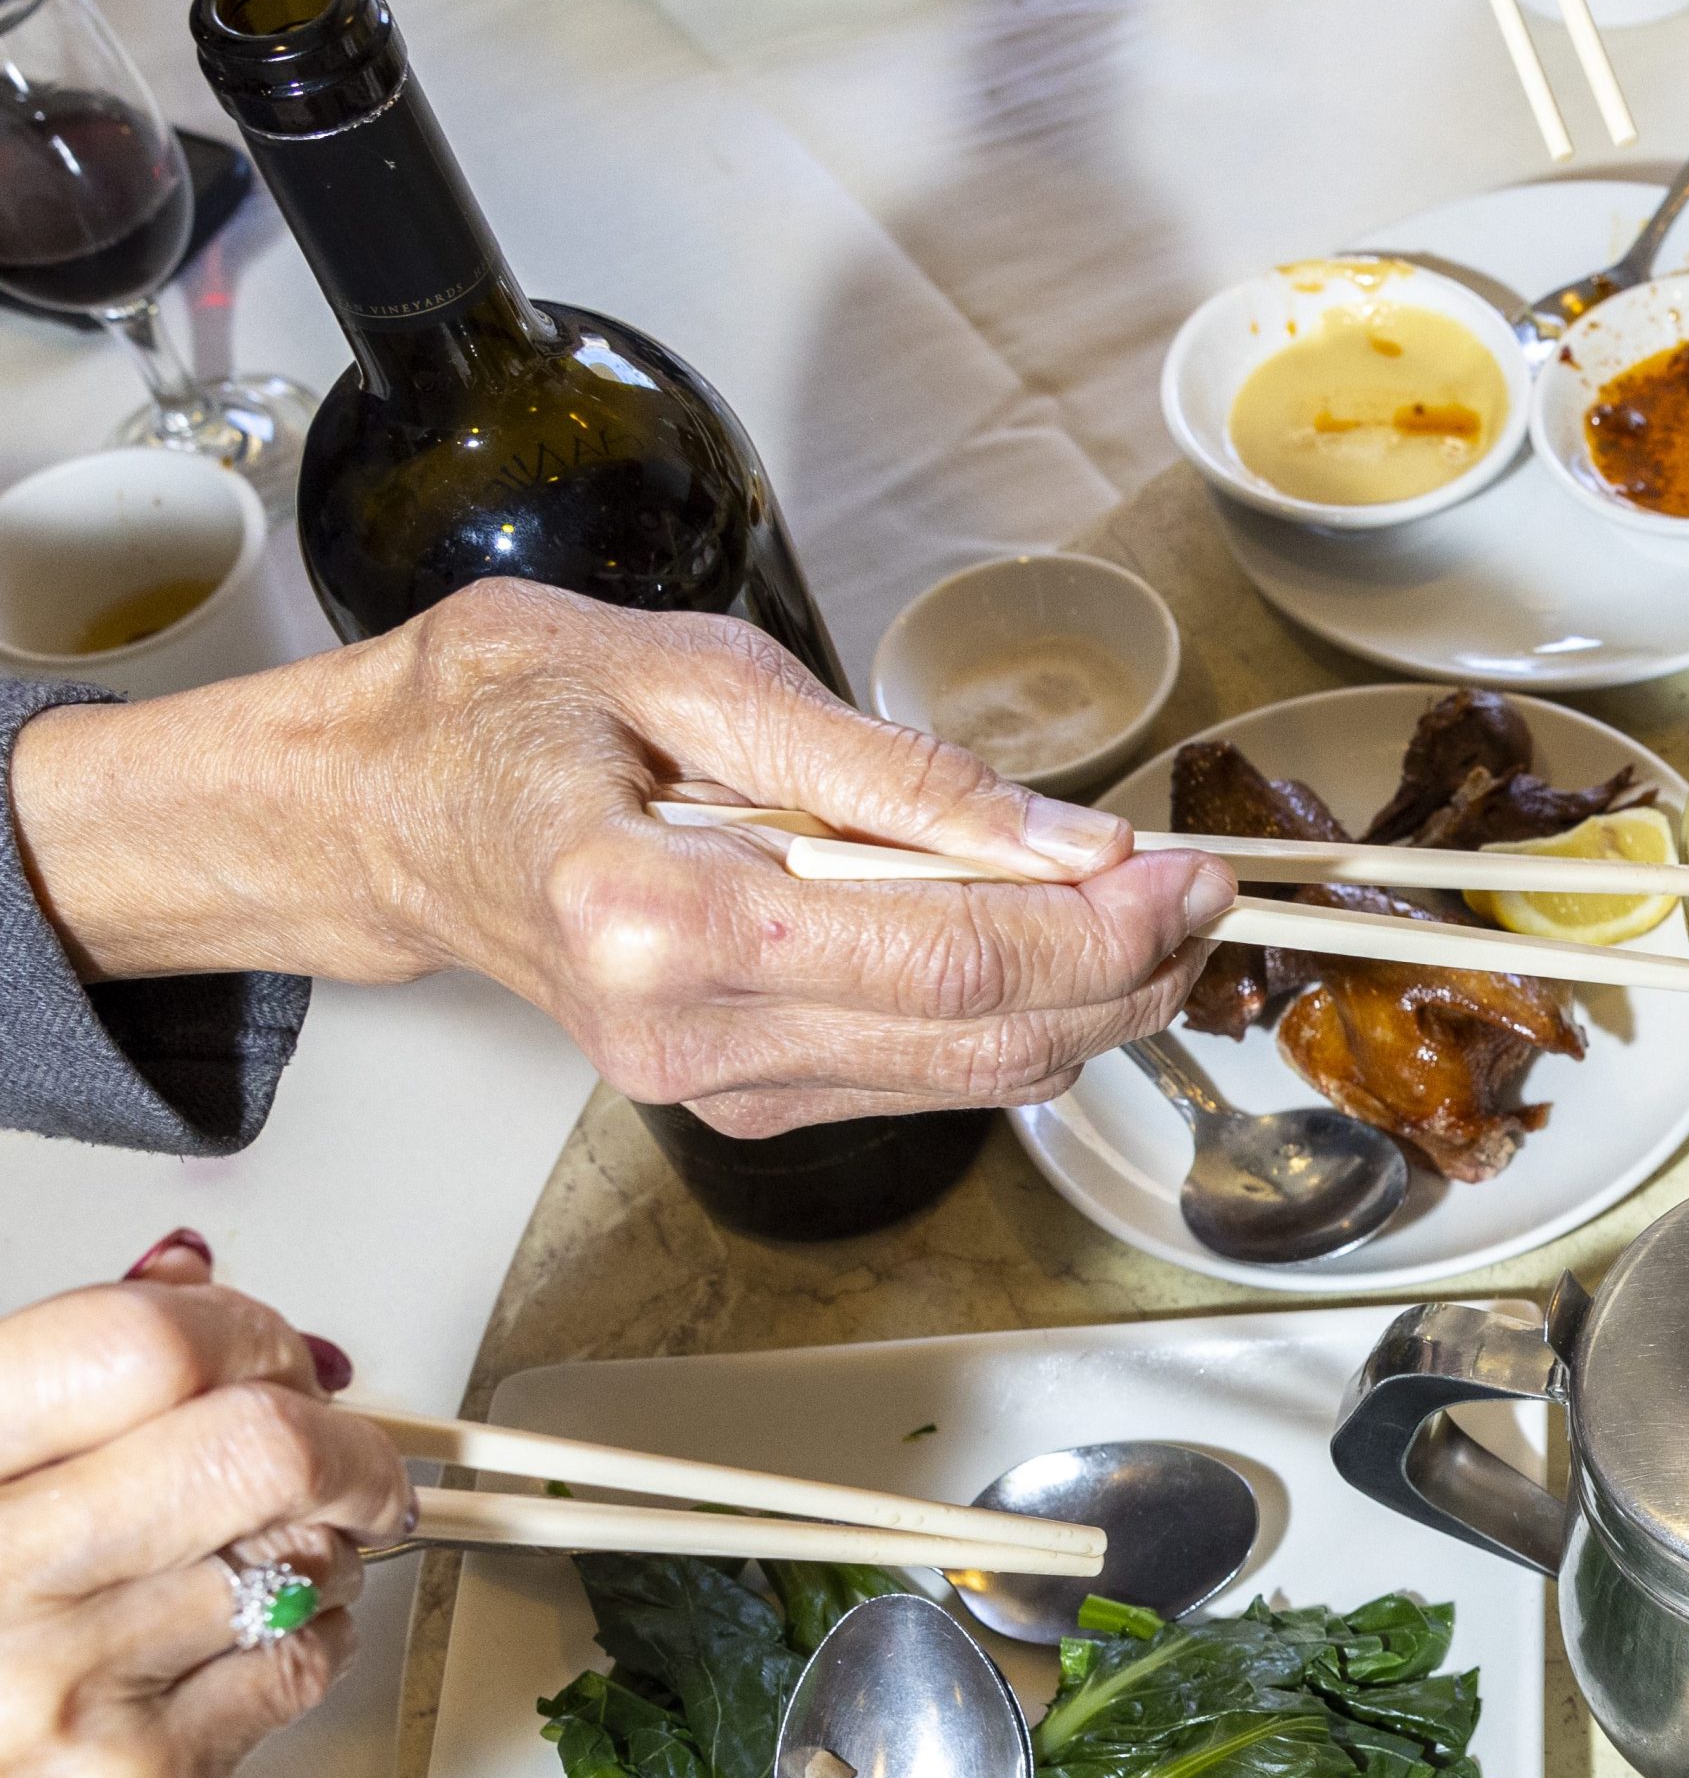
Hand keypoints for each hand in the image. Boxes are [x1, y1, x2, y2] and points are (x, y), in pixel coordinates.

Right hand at [0, 1240, 409, 1777]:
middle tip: (341, 1450)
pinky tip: (249, 1626)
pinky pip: (300, 1666)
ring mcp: (62, 1689)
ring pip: (304, 1558)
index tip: (272, 1352)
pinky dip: (313, 1628)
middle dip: (341, 1437)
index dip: (242, 1330)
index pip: (143, 1346)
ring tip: (263, 1546)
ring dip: (326, 1538)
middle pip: (262, 1448)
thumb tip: (189, 1276)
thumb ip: (54, 1370)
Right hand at [8, 582, 1236, 1136]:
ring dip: (1095, 1002)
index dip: (1103, 925)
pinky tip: (1055, 945)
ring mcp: (716, 1092)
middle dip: (1130, 971)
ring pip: (977, 1078)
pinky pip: (926, 1078)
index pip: (952, 957)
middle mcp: (688, 1038)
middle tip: (1209, 891)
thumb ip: (887, 766)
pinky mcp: (746, 1107)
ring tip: (1155, 911)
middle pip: (988, 1038)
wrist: (389, 816)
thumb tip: (1055, 833)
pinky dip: (1019, 1018)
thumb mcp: (692, 671)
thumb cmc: (503, 720)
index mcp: (657, 922)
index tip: (1187, 869)